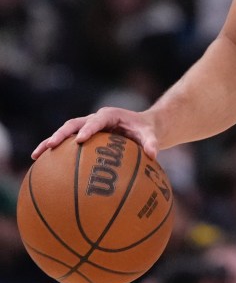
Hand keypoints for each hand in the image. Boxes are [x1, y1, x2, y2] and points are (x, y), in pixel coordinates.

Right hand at [31, 107, 159, 159]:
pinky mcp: (82, 137)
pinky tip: (40, 166)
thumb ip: (152, 142)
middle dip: (62, 134)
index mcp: (110, 115)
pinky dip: (54, 152)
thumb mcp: (151, 134)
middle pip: (74, 124)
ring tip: (36, 156)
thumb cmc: (145, 130)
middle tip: (52, 145)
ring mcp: (86, 127)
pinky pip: (66, 144)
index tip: (81, 140)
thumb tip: (153, 154)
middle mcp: (94, 119)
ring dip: (50, 142)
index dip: (88, 129)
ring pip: (65, 133)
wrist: (141, 126)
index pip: (97, 120)